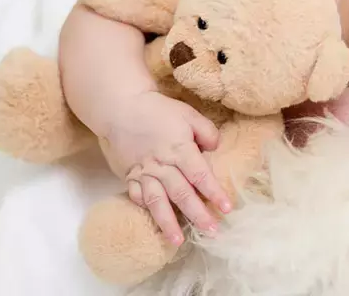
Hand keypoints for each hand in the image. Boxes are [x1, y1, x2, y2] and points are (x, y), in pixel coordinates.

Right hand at [105, 91, 230, 245]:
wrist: (121, 107)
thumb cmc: (159, 110)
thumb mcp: (189, 114)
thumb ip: (207, 132)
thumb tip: (215, 149)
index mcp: (180, 150)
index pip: (201, 176)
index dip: (214, 193)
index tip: (227, 208)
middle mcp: (162, 165)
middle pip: (182, 194)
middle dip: (197, 215)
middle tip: (212, 231)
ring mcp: (144, 172)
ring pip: (157, 202)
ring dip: (168, 222)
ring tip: (178, 241)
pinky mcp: (129, 176)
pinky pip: (137, 196)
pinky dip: (145, 209)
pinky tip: (154, 222)